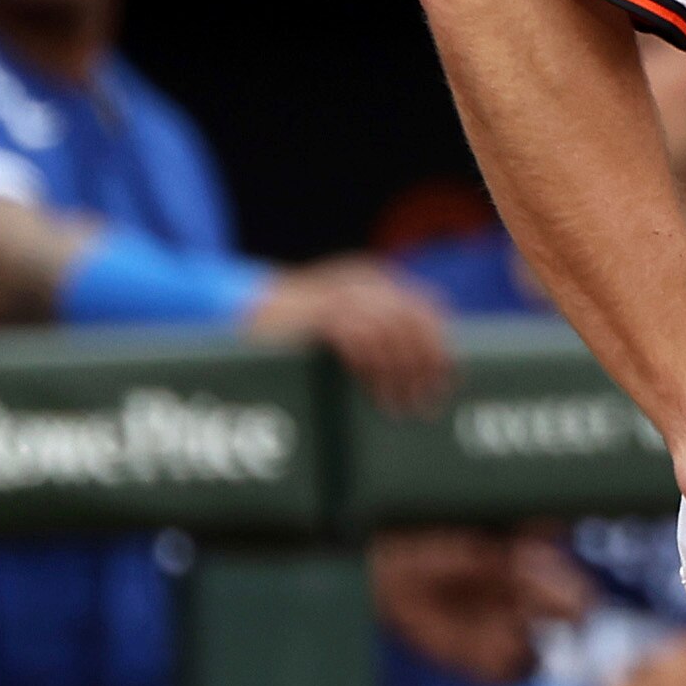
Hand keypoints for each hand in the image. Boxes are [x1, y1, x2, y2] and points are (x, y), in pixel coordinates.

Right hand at [247, 256, 452, 413]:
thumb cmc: (296, 328)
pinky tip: (375, 394)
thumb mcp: (345, 320)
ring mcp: (339, 295)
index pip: (428, 307)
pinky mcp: (318, 314)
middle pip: (416, 321)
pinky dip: (374, 369)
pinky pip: (360, 339)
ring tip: (399, 406)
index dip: (441, 344)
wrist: (237, 314)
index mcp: (375, 279)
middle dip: (426, 364)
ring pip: (392, 332)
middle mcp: (363, 282)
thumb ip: (378, 329)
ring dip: (402, 374)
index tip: (447, 379)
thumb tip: (422, 367)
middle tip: (426, 401)